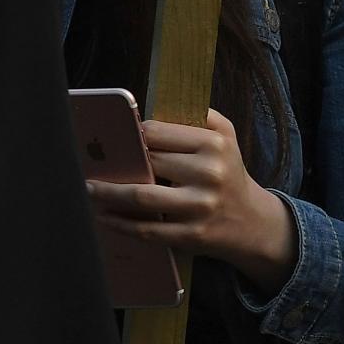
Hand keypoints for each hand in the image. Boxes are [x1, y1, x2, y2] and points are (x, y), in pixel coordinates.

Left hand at [87, 108, 296, 289]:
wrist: (255, 223)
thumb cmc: (228, 171)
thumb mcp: (224, 134)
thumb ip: (193, 113)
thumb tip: (148, 109)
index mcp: (213, 144)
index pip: (156, 132)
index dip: (133, 134)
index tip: (117, 137)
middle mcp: (209, 174)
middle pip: (147, 162)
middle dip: (118, 162)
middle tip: (90, 160)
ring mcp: (200, 207)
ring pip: (142, 197)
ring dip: (108, 193)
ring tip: (87, 187)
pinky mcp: (193, 235)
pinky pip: (149, 230)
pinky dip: (121, 224)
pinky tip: (103, 216)